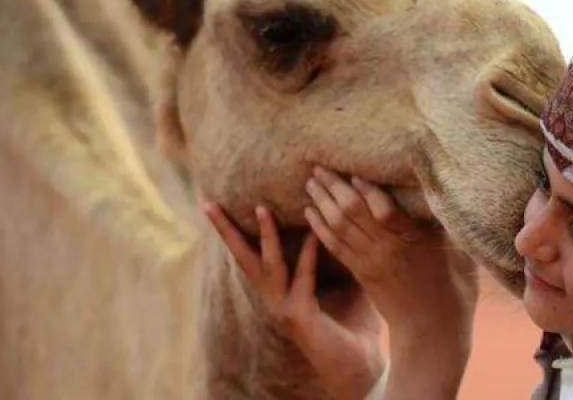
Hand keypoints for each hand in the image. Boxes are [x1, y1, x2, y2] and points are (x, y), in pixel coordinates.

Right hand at [202, 200, 383, 399]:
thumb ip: (338, 254)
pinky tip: (315, 233)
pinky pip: (302, 278)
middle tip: (209, 203)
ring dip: (266, 236)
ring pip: (268, 265)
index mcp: (281, 291)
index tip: (224, 204)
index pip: (254, 255)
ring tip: (261, 208)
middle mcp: (276, 299)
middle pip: (245, 258)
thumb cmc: (355, 328)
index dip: (240, 231)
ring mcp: (284, 309)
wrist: (363, 369)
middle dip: (227, 230)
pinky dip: (309, 255)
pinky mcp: (300, 316)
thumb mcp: (346, 282)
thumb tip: (345, 219)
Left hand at [304, 167, 478, 347]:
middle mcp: (386, 249)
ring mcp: (370, 262)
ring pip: (339, 226)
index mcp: (413, 242)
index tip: (354, 171)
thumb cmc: (454, 292)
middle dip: (334, 188)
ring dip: (322, 202)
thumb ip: (447, 226)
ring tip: (311, 182)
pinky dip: (320, 227)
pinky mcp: (361, 273)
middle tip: (319, 166)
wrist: (431, 332)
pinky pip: (334, 246)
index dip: (367, 190)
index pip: (385, 210)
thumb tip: (448, 195)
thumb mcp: (460, 254)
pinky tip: (310, 212)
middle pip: (353, 213)